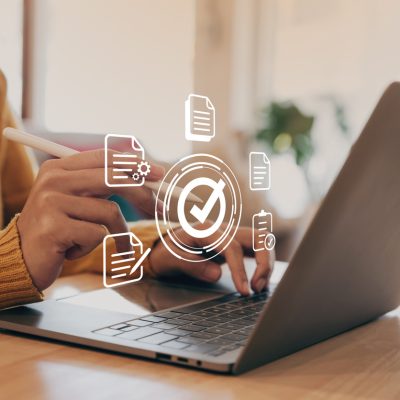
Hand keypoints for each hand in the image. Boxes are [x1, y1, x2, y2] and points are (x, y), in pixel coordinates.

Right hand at [17, 149, 163, 289]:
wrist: (20, 258)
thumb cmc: (59, 229)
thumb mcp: (79, 200)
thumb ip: (104, 186)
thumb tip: (148, 177)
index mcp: (59, 168)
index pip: (105, 158)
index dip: (135, 164)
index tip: (160, 174)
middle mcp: (53, 180)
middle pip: (112, 179)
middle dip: (142, 195)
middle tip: (161, 209)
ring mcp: (51, 203)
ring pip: (109, 212)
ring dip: (116, 233)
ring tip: (102, 242)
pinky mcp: (54, 228)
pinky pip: (97, 235)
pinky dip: (94, 247)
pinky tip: (73, 250)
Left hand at [149, 222, 274, 295]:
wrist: (163, 245)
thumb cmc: (166, 251)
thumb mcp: (169, 259)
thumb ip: (191, 265)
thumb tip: (217, 274)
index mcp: (206, 230)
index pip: (232, 247)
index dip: (241, 270)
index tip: (244, 291)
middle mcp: (223, 228)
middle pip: (257, 237)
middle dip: (264, 263)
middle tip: (257, 288)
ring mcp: (231, 234)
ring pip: (262, 240)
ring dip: (267, 263)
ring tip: (258, 287)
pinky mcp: (235, 243)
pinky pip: (257, 248)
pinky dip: (263, 263)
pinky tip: (258, 281)